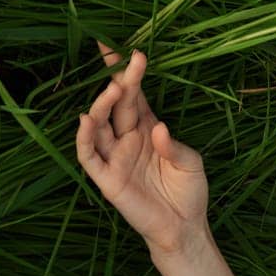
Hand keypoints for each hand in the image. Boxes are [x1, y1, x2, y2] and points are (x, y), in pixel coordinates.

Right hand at [74, 40, 209, 254]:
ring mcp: (115, 157)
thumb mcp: (190, 163)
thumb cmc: (188, 192)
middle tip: (122, 57)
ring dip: (102, 105)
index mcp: (148, 129)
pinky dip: (84, 137)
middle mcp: (128, 138)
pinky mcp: (106, 178)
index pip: (135, 95)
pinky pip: (88, 155)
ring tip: (112, 88)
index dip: (128, 73)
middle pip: (117, 104)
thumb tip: (157, 127)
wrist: (183, 227)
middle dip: (117, 79)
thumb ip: (174, 145)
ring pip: (99, 125)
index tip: (128, 49)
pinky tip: (86, 119)